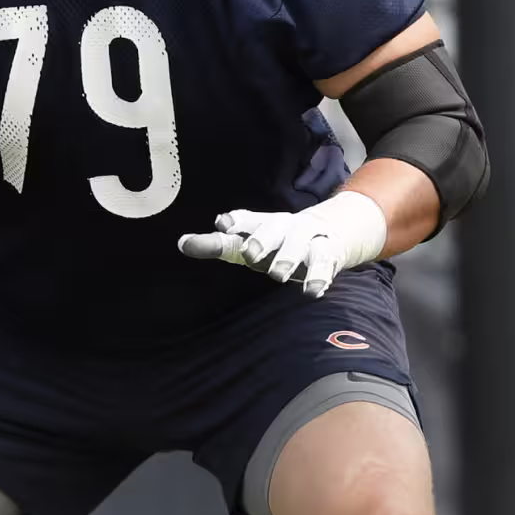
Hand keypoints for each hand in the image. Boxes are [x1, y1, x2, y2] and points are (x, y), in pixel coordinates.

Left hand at [177, 190, 388, 297]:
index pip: (248, 223)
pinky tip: (311, 291)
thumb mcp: (253, 239)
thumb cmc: (281, 240)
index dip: (237, 223)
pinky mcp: (328, 255)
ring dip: (289, 258)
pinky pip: (324, 265)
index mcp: (266, 224)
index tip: (223, 225)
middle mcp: (286, 228)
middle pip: (275, 230)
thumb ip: (220, 244)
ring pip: (299, 245)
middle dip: (263, 240)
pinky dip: (318, 278)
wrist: (332, 231)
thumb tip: (182, 243)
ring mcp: (309, 240)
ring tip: (279, 274)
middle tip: (250, 254)